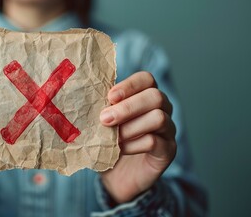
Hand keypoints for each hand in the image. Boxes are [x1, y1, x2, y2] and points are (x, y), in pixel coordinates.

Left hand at [99, 72, 176, 203]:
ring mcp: (168, 130)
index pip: (146, 79)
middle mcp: (163, 109)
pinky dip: (133, 145)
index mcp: (146, 96)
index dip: (129, 86)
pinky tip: (119, 149)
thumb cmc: (109, 142)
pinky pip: (155, 142)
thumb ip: (102, 108)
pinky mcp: (168, 151)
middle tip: (105, 119)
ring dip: (130, 127)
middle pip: (155, 97)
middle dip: (128, 107)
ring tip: (113, 137)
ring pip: (158, 118)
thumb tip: (86, 97)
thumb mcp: (103, 122)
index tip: (109, 97)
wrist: (118, 176)